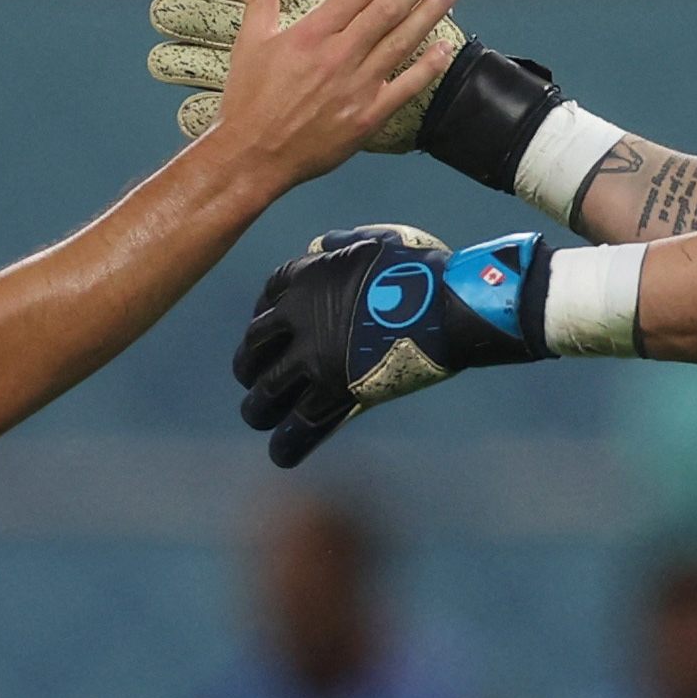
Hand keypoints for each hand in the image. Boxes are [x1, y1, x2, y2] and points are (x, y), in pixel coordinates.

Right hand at [204, 0, 460, 193]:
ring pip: (402, 42)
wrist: (251, 157)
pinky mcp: (367, 118)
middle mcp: (339, 56)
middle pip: (389, 9)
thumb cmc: (248, 99)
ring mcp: (357, 88)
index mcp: (311, 34)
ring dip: (431, 12)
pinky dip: (428, 67)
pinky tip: (446, 47)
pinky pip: (405, 88)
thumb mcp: (250, 40)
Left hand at [234, 224, 547, 466]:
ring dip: (258, 407)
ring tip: (259, 416)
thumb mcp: (374, 243)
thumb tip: (322, 245)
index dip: (262, 315)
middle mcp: (298, 318)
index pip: (268, 297)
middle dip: (249, 364)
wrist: (446, 306)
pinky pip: (300, 425)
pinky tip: (280, 454)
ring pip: (266, 392)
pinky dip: (288, 443)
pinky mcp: (335, 392)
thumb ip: (343, 246)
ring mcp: (313, 358)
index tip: (268, 329)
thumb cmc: (420, 271)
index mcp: (306, 277)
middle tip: (252, 376)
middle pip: (254, 347)